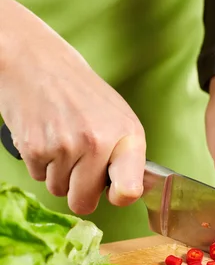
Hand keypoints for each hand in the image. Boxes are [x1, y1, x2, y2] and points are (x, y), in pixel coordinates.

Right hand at [0, 0, 144, 214]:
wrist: (35, 61)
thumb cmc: (80, 93)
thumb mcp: (117, 117)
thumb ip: (125, 156)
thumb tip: (127, 192)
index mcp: (126, 135)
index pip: (129, 189)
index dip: (120, 197)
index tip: (116, 193)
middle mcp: (97, 142)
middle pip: (84, 202)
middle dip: (79, 190)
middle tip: (78, 163)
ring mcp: (65, 146)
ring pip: (58, 190)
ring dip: (57, 173)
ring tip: (61, 139)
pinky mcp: (35, 148)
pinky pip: (37, 177)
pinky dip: (39, 162)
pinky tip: (45, 136)